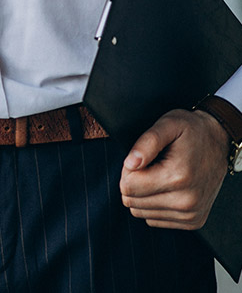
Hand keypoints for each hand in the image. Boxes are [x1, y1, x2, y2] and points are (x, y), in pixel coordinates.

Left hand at [120, 109, 229, 229]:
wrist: (219, 142)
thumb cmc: (192, 132)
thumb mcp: (168, 125)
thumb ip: (147, 142)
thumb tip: (130, 164)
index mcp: (178, 177)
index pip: (127, 187)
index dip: (127, 170)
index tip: (140, 159)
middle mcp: (186, 201)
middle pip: (131, 202)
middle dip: (133, 183)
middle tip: (149, 166)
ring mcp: (191, 214)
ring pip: (140, 212)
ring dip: (142, 195)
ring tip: (159, 176)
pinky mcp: (192, 221)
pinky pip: (153, 219)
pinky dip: (153, 204)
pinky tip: (166, 188)